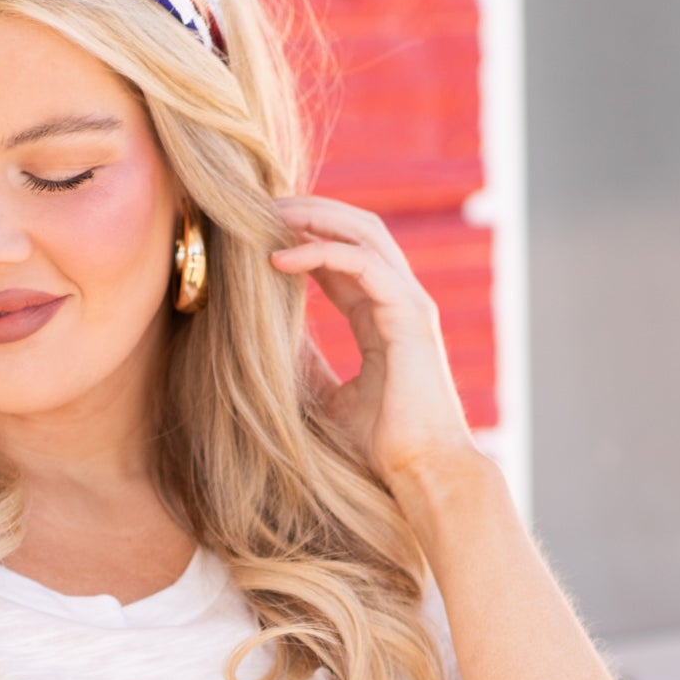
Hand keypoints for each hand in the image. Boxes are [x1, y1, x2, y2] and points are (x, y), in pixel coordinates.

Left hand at [269, 196, 478, 487]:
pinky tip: (279, 259)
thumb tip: (271, 344)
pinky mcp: (409, 315)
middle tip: (257, 208)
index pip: (343, 257)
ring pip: (363, 233)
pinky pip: (364, 264)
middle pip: (356, 229)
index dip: (304, 237)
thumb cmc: (382, 447)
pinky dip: (321, 253)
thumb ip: (307, 365)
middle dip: (308, 212)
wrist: (422, 472)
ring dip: (313, 218)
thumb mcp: (329, 398)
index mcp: (382, 317)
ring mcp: (409, 303)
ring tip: (265, 216)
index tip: (258, 232)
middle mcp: (399, 300)